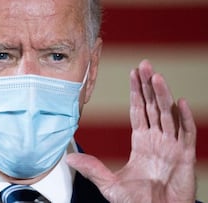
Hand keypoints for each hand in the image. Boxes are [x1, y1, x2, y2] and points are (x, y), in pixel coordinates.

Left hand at [67, 60, 196, 202]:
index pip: (139, 111)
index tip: (133, 74)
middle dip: (148, 86)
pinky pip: (186, 134)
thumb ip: (92, 168)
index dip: (136, 92)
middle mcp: (157, 140)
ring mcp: (172, 146)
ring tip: (155, 77)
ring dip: (162, 95)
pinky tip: (180, 103)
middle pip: (153, 106)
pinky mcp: (185, 157)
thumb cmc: (138, 202)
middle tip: (144, 65)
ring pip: (167, 114)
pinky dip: (184, 119)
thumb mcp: (110, 184)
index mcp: (142, 143)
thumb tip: (69, 157)